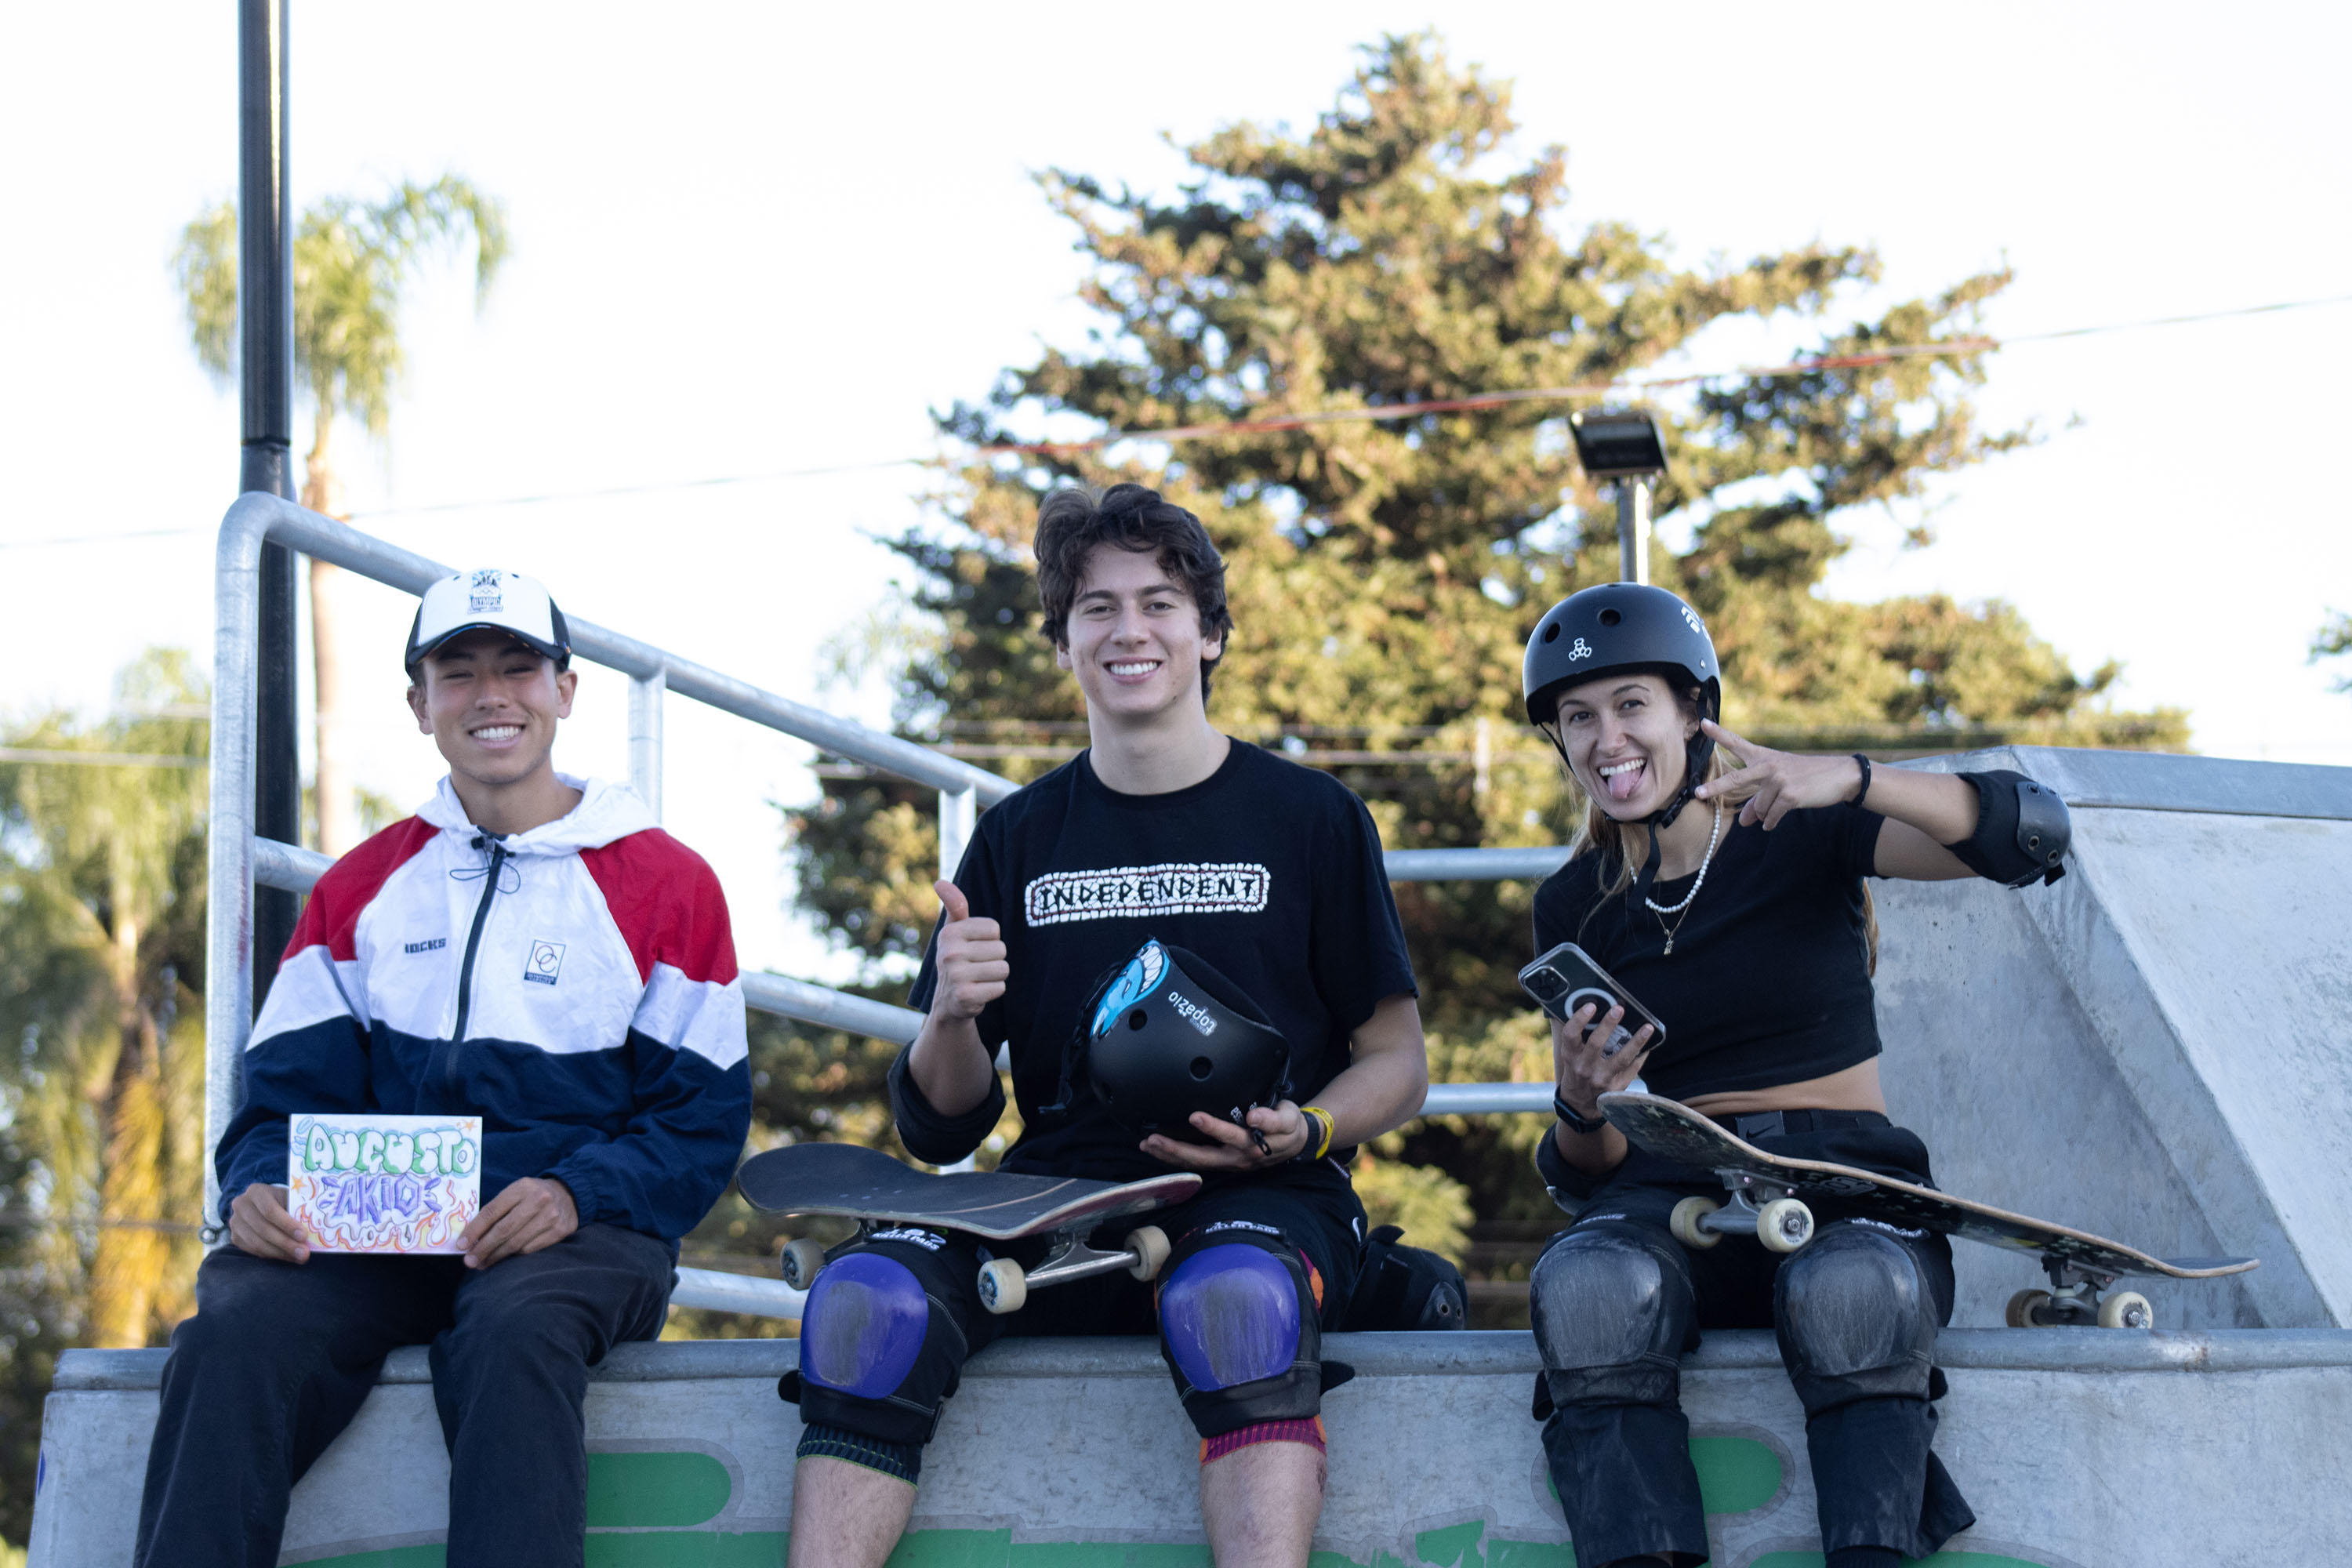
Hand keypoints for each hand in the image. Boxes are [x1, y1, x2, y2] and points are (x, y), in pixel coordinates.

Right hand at [229, 1182, 310, 1262]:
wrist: (262, 1203)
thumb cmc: (282, 1200)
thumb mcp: (289, 1198)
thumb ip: (297, 1210)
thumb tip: (313, 1228)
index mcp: (256, 1191)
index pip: (270, 1210)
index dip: (287, 1224)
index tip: (303, 1236)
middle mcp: (241, 1205)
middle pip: (263, 1228)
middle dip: (286, 1243)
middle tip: (304, 1253)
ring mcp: (235, 1222)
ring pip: (257, 1242)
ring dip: (280, 1253)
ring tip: (298, 1257)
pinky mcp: (235, 1237)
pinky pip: (253, 1250)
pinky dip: (271, 1255)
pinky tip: (287, 1257)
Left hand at [459, 1177, 578, 1269]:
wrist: (570, 1194)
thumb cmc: (533, 1195)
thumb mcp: (516, 1192)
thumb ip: (497, 1209)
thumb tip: (472, 1237)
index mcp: (522, 1188)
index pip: (492, 1211)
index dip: (474, 1230)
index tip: (461, 1245)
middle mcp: (538, 1200)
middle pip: (503, 1230)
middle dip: (483, 1248)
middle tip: (469, 1262)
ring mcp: (551, 1216)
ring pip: (516, 1243)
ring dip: (496, 1256)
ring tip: (483, 1263)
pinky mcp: (560, 1231)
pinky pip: (530, 1249)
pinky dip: (515, 1256)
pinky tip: (506, 1258)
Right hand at [930, 880, 1006, 1021]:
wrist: (947, 1003)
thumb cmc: (956, 959)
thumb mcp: (953, 932)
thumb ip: (954, 905)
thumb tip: (940, 882)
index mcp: (949, 933)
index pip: (994, 929)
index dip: (989, 939)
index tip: (973, 948)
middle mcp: (949, 953)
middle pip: (1001, 949)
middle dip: (993, 959)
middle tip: (975, 967)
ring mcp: (956, 976)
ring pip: (1003, 968)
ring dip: (995, 976)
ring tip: (978, 978)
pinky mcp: (966, 997)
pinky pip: (1001, 987)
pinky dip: (993, 991)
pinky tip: (978, 992)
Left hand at [1141, 1101, 1311, 1171]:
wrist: (1295, 1142)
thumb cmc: (1289, 1127)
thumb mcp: (1289, 1119)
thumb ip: (1273, 1118)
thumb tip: (1254, 1117)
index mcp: (1253, 1146)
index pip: (1230, 1136)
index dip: (1213, 1127)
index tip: (1195, 1115)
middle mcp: (1236, 1158)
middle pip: (1202, 1157)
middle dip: (1176, 1150)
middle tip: (1153, 1140)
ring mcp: (1227, 1162)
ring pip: (1195, 1163)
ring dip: (1170, 1156)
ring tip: (1148, 1145)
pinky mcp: (1221, 1161)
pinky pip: (1195, 1162)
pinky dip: (1175, 1158)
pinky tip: (1159, 1150)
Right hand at [1552, 1001, 1655, 1125]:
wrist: (1580, 1104)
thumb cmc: (1576, 1071)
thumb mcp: (1570, 1056)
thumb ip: (1578, 1037)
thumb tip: (1593, 1009)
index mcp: (1571, 1056)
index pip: (1571, 1035)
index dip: (1579, 1019)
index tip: (1591, 1006)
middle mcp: (1584, 1068)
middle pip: (1596, 1043)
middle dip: (1608, 1024)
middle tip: (1619, 1009)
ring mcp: (1601, 1079)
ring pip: (1621, 1058)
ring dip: (1636, 1041)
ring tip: (1648, 1028)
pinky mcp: (1616, 1088)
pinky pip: (1632, 1070)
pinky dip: (1641, 1057)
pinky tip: (1648, 1046)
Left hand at [1691, 719, 1865, 829]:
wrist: (1839, 776)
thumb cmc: (1806, 777)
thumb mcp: (1780, 782)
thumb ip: (1757, 800)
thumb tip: (1745, 821)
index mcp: (1764, 756)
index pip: (1737, 744)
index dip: (1719, 734)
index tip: (1702, 723)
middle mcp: (1769, 765)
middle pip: (1736, 780)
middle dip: (1715, 788)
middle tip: (1697, 794)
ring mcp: (1779, 780)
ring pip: (1758, 807)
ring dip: (1763, 814)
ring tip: (1775, 808)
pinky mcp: (1789, 795)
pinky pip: (1770, 817)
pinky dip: (1770, 822)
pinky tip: (1772, 823)